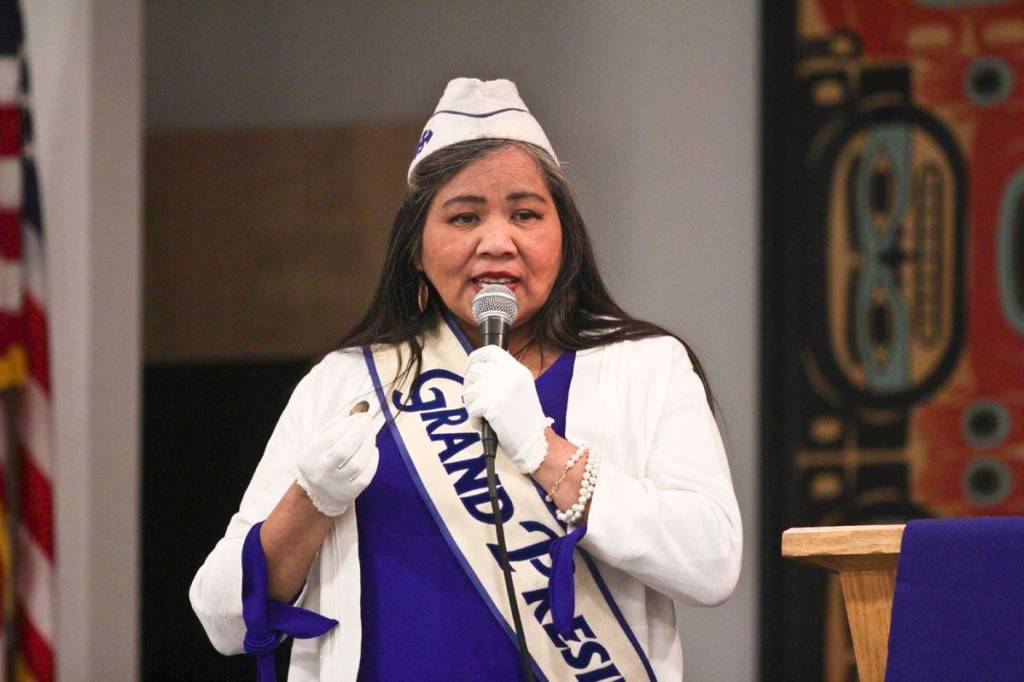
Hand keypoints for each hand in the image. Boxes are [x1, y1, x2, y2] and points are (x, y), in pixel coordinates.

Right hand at [295, 411, 378, 516]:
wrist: (318, 492)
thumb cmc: (322, 458)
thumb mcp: (321, 440)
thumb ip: (337, 423)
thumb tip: (358, 406)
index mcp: (311, 456)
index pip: (331, 438)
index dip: (349, 424)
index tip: (362, 415)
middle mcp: (322, 472)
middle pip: (344, 451)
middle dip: (360, 432)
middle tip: (369, 421)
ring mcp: (336, 485)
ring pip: (357, 464)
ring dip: (368, 444)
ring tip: (371, 435)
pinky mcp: (350, 493)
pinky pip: (366, 476)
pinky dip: (373, 460)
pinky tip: (372, 451)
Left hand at [462, 346, 549, 473]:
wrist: (536, 442)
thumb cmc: (525, 421)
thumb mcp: (521, 388)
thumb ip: (504, 376)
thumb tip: (476, 370)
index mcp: (518, 369)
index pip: (490, 350)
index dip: (475, 358)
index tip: (470, 369)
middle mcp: (510, 375)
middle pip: (474, 371)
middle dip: (469, 387)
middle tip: (476, 401)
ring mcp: (501, 389)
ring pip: (469, 390)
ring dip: (471, 405)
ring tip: (484, 416)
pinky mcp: (492, 404)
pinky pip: (471, 409)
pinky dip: (474, 420)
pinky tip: (486, 425)